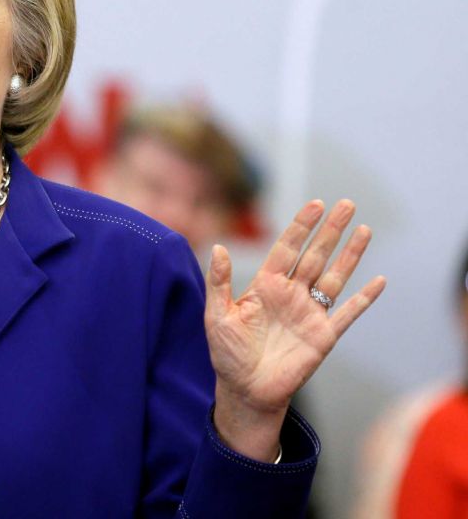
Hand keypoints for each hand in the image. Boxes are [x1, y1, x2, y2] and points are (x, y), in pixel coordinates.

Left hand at [205, 200, 385, 459]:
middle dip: (330, 230)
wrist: (245, 390)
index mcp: (265, 285)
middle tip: (346, 203)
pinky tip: (379, 280)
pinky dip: (364, 298)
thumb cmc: (227, 353)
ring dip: (350, 254)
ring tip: (364, 229)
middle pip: (315, 255)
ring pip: (334, 277)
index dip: (301, 226)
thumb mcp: (216, 315)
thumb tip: (217, 247)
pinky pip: (347, 313)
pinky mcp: (323, 336)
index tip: (315, 204)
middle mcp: (291, 294)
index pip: (287, 247)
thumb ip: (218, 282)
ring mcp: (309, 313)